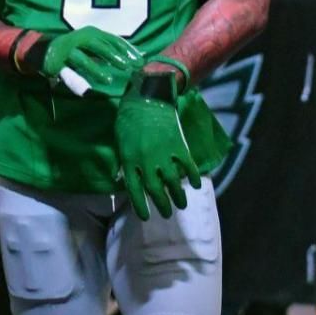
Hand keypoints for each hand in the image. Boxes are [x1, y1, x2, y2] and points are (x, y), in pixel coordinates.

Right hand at [40, 26, 142, 97]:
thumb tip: (141, 55)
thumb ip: (114, 50)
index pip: (113, 39)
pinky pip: (69, 71)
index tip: (139, 60)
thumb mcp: (96, 47)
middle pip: (99, 45)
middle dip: (114, 55)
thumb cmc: (78, 49)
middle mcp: (81, 37)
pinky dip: (77, 80)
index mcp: (94, 33)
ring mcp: (69, 48)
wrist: (47, 51)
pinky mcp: (58, 60)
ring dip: (96, 69)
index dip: (127, 49)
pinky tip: (87, 89)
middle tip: (128, 66)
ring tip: (108, 80)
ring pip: (83, 58)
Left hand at [114, 76, 200, 220]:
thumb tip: (121, 178)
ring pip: (173, 182)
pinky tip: (196, 185)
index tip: (145, 217)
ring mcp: (164, 153)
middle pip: (155, 190)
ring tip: (181, 204)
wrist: (148, 97)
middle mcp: (146, 161)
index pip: (135, 190)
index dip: (140, 206)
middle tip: (166, 213)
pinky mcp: (178, 145)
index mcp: (129, 160)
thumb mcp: (120, 140)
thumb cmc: (129, 118)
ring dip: (178, 196)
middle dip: (162, 205)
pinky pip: (188, 166)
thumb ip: (123, 160)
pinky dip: (193, 177)